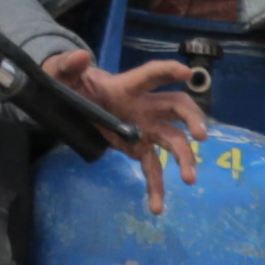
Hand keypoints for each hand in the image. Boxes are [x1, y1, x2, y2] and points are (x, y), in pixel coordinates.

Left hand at [47, 45, 209, 208]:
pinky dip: (155, 188)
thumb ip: (69, 64)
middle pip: (177, 108)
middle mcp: (144, 106)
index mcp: (128, 86)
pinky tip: (157, 208)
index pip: (152, 76)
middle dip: (192, 119)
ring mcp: (144, 128)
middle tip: (201, 136)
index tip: (186, 73)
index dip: (168, 72)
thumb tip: (81, 56)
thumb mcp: (64, 72)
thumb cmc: (73, 83)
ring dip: (184, 158)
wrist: (73, 101)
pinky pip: (152, 168)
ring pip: (173, 140)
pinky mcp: (138, 148)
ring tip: (190, 179)